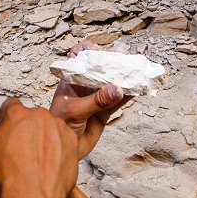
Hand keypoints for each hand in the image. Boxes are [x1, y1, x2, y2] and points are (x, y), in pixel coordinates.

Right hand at [0, 98, 78, 197]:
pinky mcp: (72, 141)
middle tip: (19, 151)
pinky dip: (57, 148)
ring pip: (48, 127)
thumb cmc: (7, 179)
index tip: (7, 131)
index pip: (10, 105)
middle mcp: (40, 116)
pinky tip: (47, 164)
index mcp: (17, 114)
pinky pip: (63, 139)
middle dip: (26, 129)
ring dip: (43, 138)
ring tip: (34, 160)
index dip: (7, 119)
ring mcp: (59, 128)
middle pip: (31, 116)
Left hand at [49, 40, 130, 158]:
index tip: (97, 47)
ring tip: (135, 69)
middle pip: (99, 70)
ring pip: (111, 84)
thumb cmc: (59, 126)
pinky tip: (137, 89)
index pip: (77, 60)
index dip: (86, 51)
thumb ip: (97, 101)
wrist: (63, 149)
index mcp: (71, 81)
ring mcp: (95, 99)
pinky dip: (128, 95)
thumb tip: (118, 89)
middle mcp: (83, 87)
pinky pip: (118, 101)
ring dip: (123, 77)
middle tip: (123, 54)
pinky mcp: (104, 112)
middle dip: (111, 61)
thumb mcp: (75, 110)